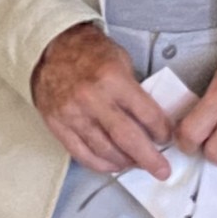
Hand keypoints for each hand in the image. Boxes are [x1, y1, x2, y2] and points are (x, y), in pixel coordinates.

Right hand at [31, 22, 173, 178]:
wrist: (49, 47)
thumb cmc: (88, 51)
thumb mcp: (120, 59)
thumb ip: (134, 89)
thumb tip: (150, 119)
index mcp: (113, 79)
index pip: (146, 114)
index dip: (161, 130)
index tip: (166, 137)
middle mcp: (92, 99)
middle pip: (127, 138)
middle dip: (149, 158)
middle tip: (162, 170)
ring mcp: (73, 114)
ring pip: (104, 150)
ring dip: (125, 162)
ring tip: (137, 165)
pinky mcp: (58, 125)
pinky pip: (81, 154)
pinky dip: (100, 164)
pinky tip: (113, 165)